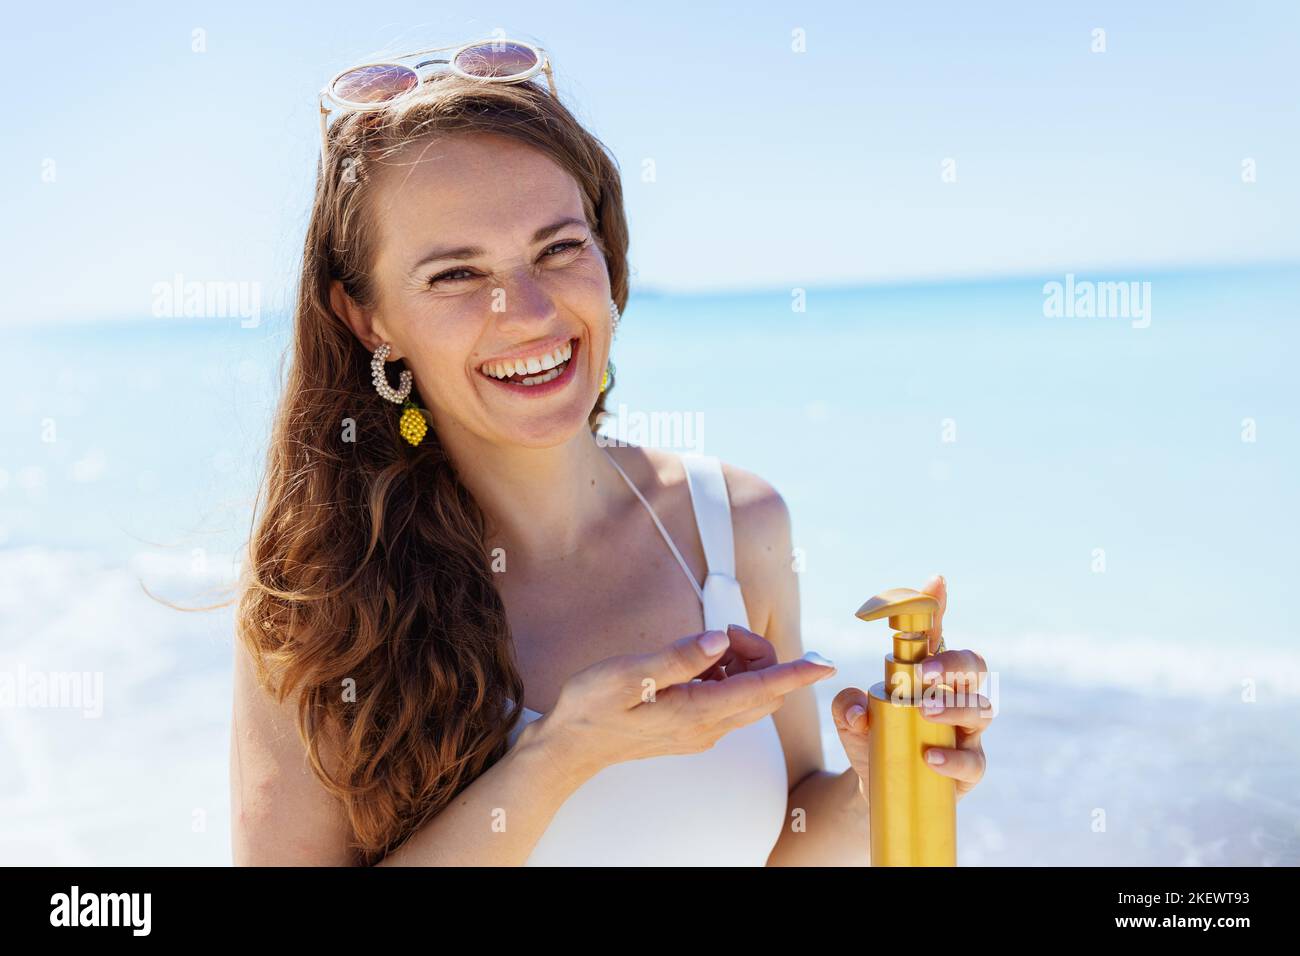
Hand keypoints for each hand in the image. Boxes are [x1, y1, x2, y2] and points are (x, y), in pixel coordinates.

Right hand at [540, 626, 837, 776]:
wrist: (571, 746)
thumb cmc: (592, 708)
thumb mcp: (630, 673)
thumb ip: (680, 656)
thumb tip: (719, 640)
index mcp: (697, 712)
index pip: (762, 688)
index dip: (797, 673)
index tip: (825, 662)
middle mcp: (708, 727)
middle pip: (764, 690)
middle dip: (759, 655)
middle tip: (721, 633)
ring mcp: (702, 731)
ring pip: (748, 695)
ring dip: (740, 664)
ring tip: (701, 646)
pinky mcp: (693, 728)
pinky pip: (728, 700)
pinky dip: (724, 675)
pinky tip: (693, 663)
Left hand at [833, 574, 990, 802]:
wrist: (875, 787)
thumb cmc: (871, 740)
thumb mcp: (849, 720)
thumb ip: (846, 706)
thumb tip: (860, 711)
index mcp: (928, 676)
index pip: (937, 636)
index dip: (939, 607)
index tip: (935, 581)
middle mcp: (954, 697)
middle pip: (974, 666)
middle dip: (955, 662)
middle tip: (926, 672)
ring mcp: (966, 732)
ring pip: (982, 709)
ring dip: (955, 706)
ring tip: (925, 710)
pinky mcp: (968, 768)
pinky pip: (974, 761)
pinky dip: (954, 758)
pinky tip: (931, 757)